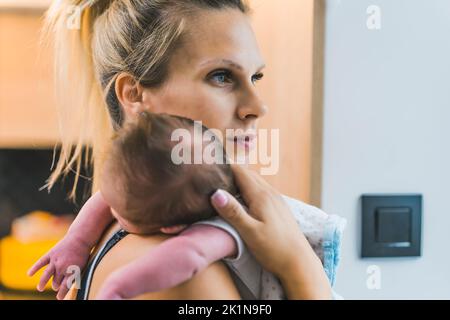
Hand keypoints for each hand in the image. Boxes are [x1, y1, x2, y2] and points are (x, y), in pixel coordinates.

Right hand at [27, 233, 91, 299]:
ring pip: (46, 275)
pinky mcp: (51, 254)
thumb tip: (64, 287)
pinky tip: (29, 274)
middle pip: (55, 281)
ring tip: (40, 288)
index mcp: (72, 271)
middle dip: (55, 285)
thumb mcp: (81, 266)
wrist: (80, 238)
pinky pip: (41, 262)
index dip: (61, 293)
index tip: (59, 297)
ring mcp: (56, 260)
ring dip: (42, 283)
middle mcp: (63, 267)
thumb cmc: (82, 254)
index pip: (64, 286)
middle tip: (55, 286)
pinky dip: (34, 268)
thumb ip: (73, 276)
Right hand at [210, 165, 331, 298]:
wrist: (299, 263)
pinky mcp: (278, 208)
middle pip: (247, 173)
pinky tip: (241, 199)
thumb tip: (215, 193)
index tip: (209, 166)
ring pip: (255, 181)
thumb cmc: (274, 249)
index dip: (225, 167)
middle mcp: (270, 193)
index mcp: (261, 195)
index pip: (240, 171)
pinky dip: (248, 188)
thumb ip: (233, 212)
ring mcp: (276, 199)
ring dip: (239, 179)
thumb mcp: (250, 232)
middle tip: (211, 174)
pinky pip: (261, 190)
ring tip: (222, 184)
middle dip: (230, 171)